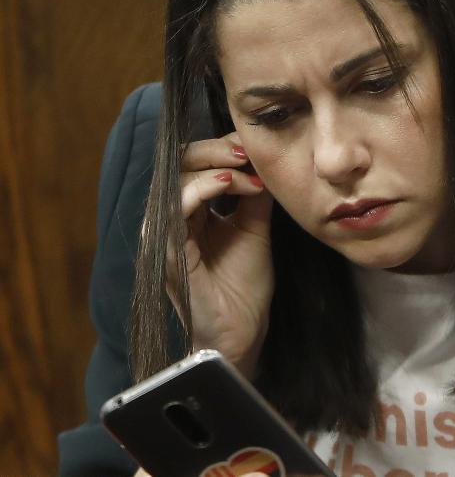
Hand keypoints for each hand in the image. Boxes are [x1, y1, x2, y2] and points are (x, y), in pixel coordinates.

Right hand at [169, 133, 273, 379]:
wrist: (241, 330)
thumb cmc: (244, 286)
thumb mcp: (255, 228)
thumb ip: (254, 196)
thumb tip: (264, 162)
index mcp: (192, 212)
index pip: (197, 165)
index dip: (224, 150)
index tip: (255, 147)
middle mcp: (173, 218)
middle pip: (182, 164)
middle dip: (218, 150)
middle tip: (249, 149)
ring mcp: (166, 232)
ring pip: (177, 178)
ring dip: (216, 166)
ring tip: (246, 169)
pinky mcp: (166, 248)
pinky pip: (176, 206)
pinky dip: (203, 188)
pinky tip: (230, 183)